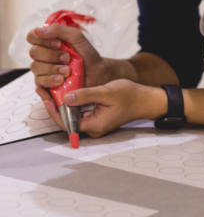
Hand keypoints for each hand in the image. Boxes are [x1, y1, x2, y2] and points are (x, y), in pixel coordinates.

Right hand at [27, 24, 135, 88]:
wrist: (97, 73)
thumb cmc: (87, 54)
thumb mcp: (77, 37)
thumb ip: (59, 30)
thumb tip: (39, 29)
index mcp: (48, 42)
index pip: (32, 37)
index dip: (43, 40)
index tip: (59, 44)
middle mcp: (43, 56)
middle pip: (34, 53)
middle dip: (52, 56)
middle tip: (68, 59)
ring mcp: (43, 71)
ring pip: (36, 69)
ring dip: (52, 70)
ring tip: (67, 72)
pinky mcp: (46, 86)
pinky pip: (39, 86)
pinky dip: (48, 84)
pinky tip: (58, 83)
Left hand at [36, 80, 166, 137]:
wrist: (146, 100)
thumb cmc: (130, 96)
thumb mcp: (106, 92)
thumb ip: (85, 95)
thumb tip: (66, 98)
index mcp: (94, 125)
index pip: (66, 122)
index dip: (53, 110)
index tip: (45, 97)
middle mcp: (93, 128)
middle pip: (67, 119)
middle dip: (54, 105)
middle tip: (43, 89)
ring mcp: (95, 123)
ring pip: (73, 115)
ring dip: (62, 103)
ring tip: (51, 88)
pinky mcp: (97, 117)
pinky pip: (80, 111)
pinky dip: (72, 102)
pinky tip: (67, 90)